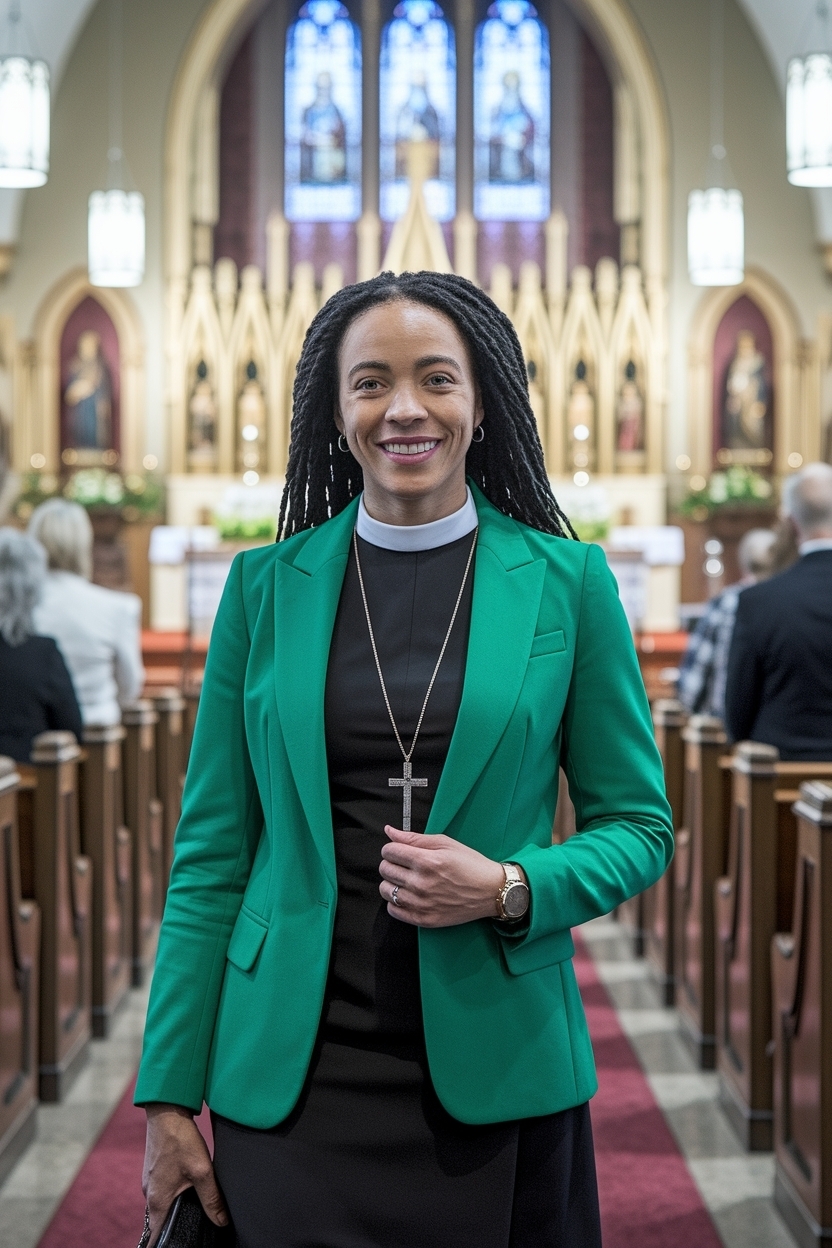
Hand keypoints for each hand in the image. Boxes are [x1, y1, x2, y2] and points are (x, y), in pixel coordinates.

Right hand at [142, 1104, 228, 1246]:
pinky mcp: (155, 1172)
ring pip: (164, 1206)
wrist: (167, 1111)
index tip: (181, 1243)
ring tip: (194, 1208)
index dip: (167, 1244)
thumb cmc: (180, 1140)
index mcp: (157, 1202)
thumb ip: (212, 1198)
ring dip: (176, 1209)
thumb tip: (221, 1221)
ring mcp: (151, 1183)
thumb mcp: (202, 1170)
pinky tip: (189, 1188)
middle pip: (161, 1222)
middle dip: (175, 1227)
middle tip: (195, 1227)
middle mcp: (150, 1196)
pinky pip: (164, 1192)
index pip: (156, 1237)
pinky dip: (175, 1195)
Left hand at [379, 825, 509, 926]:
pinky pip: (393, 910)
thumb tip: (390, 831)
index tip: (399, 850)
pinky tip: (408, 895)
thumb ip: (414, 838)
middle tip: (405, 864)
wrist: (492, 892)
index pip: (389, 852)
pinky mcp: (424, 919)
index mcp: (427, 861)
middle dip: (391, 863)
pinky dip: (396, 902)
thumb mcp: (446, 844)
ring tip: (406, 879)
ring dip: (391, 882)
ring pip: (385, 890)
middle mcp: (421, 883)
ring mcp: (421, 904)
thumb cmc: (471, 865)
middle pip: (385, 870)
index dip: (392, 848)